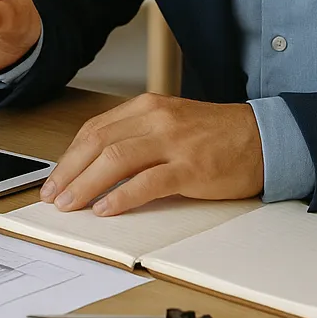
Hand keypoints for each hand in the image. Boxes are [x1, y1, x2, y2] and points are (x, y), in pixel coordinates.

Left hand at [40, 93, 263, 214]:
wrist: (264, 137)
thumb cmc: (215, 135)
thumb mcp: (169, 123)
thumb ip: (136, 136)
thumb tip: (96, 165)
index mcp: (146, 108)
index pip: (94, 129)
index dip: (69, 157)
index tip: (54, 179)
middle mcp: (155, 119)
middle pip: (97, 143)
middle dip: (69, 172)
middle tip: (53, 197)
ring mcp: (173, 142)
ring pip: (116, 160)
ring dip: (86, 185)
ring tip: (71, 205)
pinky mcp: (191, 167)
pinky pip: (148, 182)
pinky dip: (122, 197)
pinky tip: (106, 209)